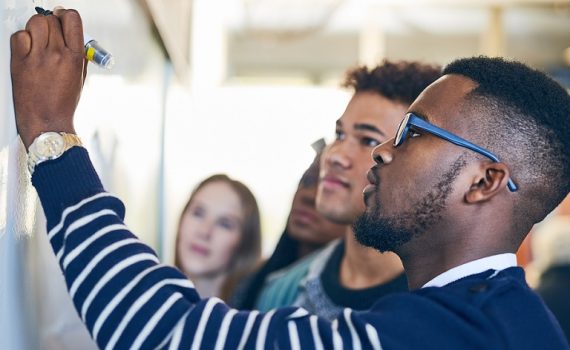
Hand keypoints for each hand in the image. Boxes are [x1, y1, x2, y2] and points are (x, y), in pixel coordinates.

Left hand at [10, 8, 86, 148]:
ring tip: (37, 41)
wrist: (47, 123)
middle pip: (51, 19)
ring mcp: (38, 57)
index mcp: (75, 58)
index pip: (72, 19)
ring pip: (36, 23)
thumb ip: (78, 54)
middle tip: (49, 33)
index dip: (65, 15)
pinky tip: (27, 51)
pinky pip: (19, 36)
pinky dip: (22, 40)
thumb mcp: (80, 78)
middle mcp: (57, 54)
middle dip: (51, 23)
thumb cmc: (62, 104)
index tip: (61, 17)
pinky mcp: (20, 61)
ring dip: (36, 28)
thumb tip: (73, 36)